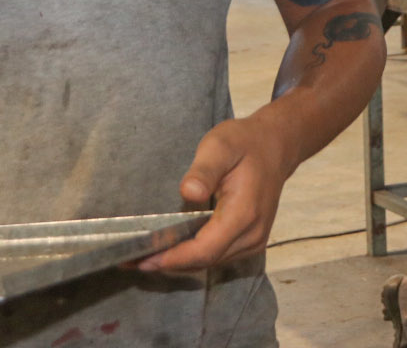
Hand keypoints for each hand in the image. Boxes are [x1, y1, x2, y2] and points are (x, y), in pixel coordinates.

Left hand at [139, 112, 295, 272]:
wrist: (276, 146)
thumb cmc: (244, 143)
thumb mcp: (221, 145)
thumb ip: (204, 170)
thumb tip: (188, 192)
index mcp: (244, 213)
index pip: (205, 249)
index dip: (174, 258)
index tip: (143, 258)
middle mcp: (252, 234)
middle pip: (205, 261)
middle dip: (168, 263)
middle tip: (131, 259)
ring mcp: (253, 241)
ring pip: (211, 262)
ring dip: (179, 263)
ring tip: (144, 256)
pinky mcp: (250, 241)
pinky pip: (218, 256)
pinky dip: (193, 256)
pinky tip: (171, 249)